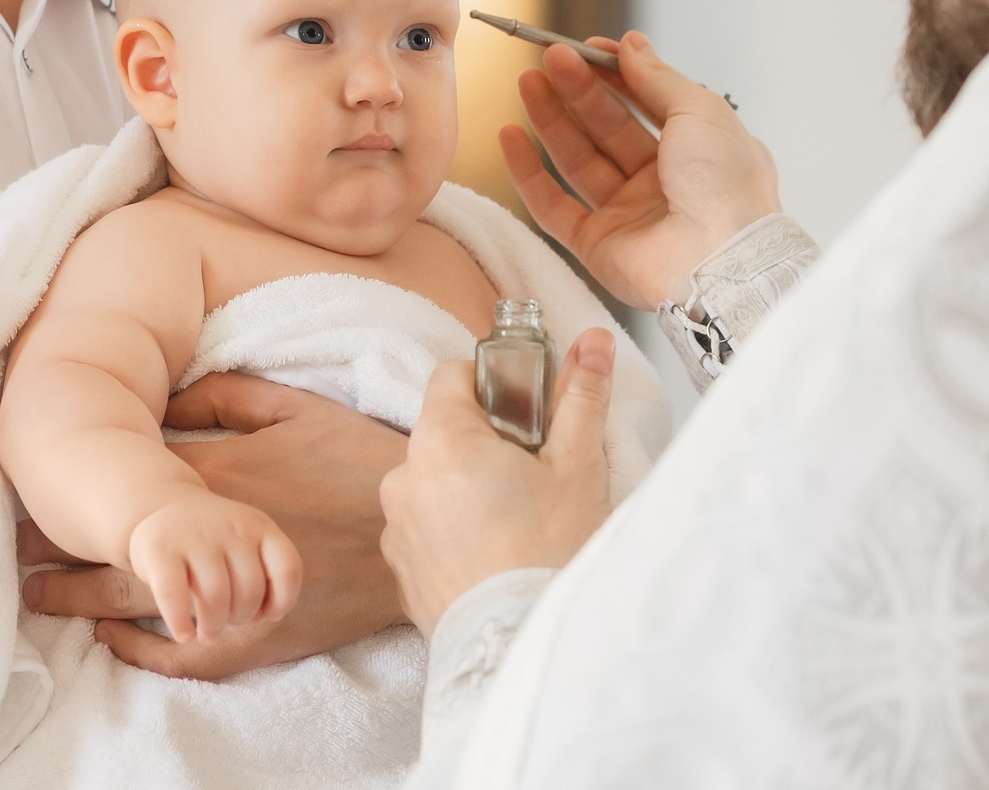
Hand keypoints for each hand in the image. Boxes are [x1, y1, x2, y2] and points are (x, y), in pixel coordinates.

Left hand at [21, 374, 407, 678]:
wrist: (419, 525)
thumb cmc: (357, 457)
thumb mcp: (293, 405)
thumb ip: (226, 394)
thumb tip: (174, 391)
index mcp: (214, 474)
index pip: (121, 481)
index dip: (71, 485)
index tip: (30, 480)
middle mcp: (208, 536)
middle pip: (109, 547)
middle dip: (54, 546)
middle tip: (12, 546)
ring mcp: (227, 592)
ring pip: (132, 601)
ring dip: (76, 595)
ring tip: (35, 592)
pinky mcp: (252, 637)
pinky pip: (178, 650)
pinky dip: (135, 645)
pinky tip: (106, 635)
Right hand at [125, 492, 301, 643]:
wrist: (162, 503)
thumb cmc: (212, 539)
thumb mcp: (247, 539)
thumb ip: (263, 570)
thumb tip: (265, 615)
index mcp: (259, 526)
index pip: (287, 568)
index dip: (282, 601)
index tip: (265, 614)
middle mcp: (231, 527)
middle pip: (250, 591)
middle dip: (241, 618)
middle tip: (227, 622)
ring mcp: (195, 536)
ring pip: (216, 597)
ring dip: (214, 627)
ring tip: (207, 633)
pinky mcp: (160, 549)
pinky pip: (174, 596)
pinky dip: (179, 622)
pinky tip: (184, 634)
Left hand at [379, 329, 617, 633]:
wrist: (522, 647)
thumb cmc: (549, 554)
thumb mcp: (578, 466)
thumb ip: (581, 396)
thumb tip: (592, 342)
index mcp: (440, 439)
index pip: (450, 375)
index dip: (491, 383)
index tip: (527, 409)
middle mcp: (404, 478)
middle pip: (444, 433)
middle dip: (486, 443)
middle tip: (535, 472)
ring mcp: (396, 529)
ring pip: (434, 484)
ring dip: (467, 490)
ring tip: (518, 523)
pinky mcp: (401, 573)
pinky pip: (426, 532)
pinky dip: (454, 534)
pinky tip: (496, 556)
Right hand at [501, 31, 782, 307]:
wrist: (720, 262)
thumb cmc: (726, 187)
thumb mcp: (701, 111)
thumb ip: (658, 78)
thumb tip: (632, 45)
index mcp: (696, 149)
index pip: (646, 102)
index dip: (617, 74)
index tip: (588, 49)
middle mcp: (662, 181)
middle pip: (608, 127)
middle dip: (579, 90)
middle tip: (551, 59)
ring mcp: (628, 214)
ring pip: (578, 159)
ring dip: (551, 119)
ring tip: (528, 82)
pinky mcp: (597, 245)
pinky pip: (553, 206)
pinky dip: (528, 173)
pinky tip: (510, 136)